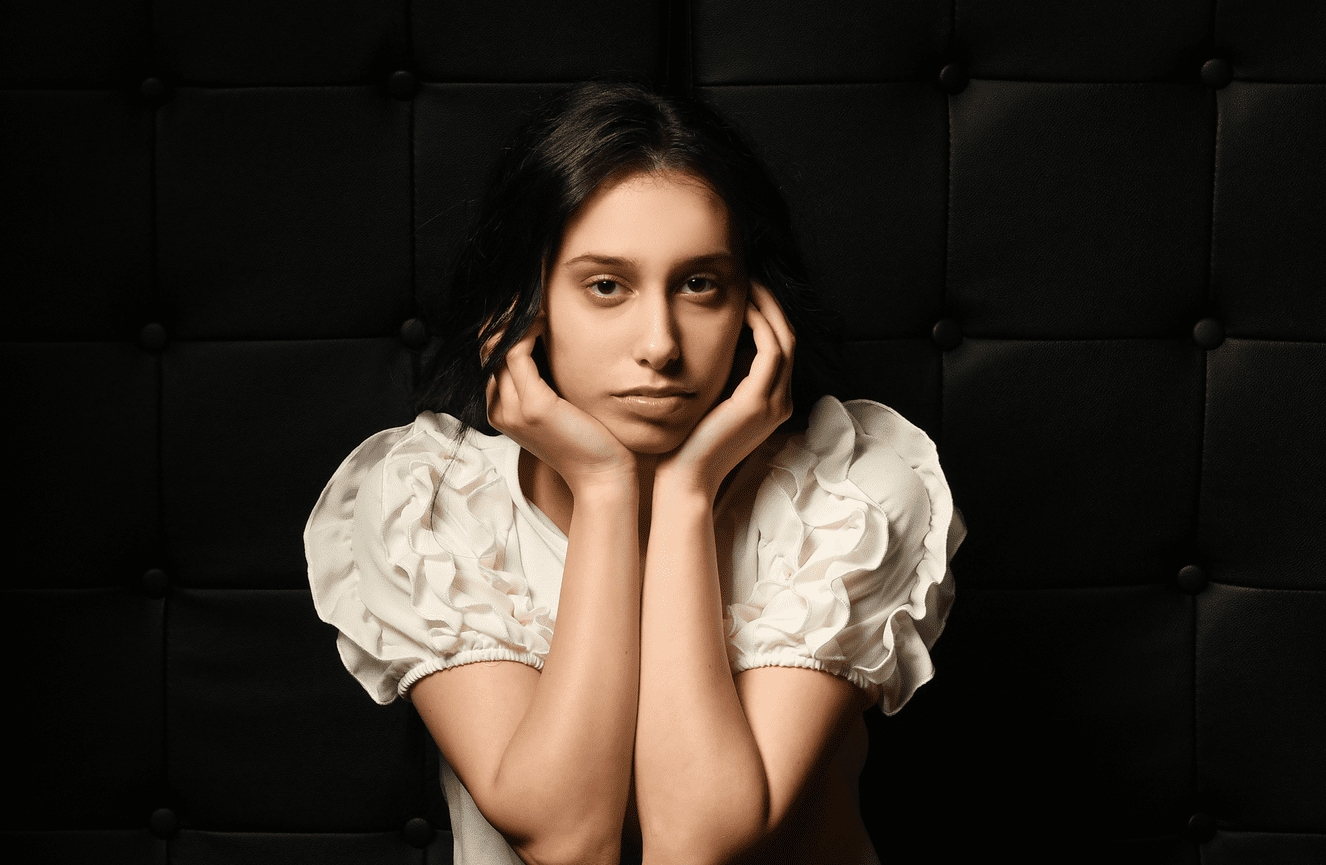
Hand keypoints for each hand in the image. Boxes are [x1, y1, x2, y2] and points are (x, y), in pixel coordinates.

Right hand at [485, 315, 637, 495]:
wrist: (603, 476)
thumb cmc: (590, 440)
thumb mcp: (561, 405)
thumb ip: (546, 380)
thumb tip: (547, 343)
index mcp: (502, 410)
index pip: (489, 356)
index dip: (503, 325)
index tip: (525, 302)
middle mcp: (500, 409)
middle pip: (487, 347)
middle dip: (505, 316)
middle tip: (529, 292)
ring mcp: (512, 409)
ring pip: (496, 346)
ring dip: (515, 317)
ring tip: (537, 301)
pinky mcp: (534, 407)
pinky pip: (517, 353)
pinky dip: (528, 329)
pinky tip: (546, 319)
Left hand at [655, 281, 794, 500]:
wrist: (684, 478)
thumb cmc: (687, 440)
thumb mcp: (709, 396)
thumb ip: (721, 370)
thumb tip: (715, 333)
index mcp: (770, 400)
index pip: (779, 346)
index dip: (768, 314)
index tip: (747, 289)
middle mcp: (779, 401)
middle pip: (787, 337)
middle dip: (771, 304)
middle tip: (752, 275)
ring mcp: (773, 403)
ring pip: (784, 339)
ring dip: (768, 307)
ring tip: (749, 283)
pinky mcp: (758, 404)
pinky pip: (770, 351)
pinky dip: (760, 324)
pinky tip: (742, 307)